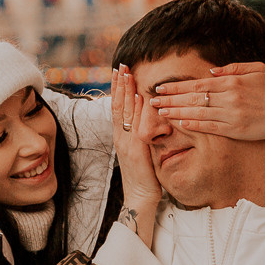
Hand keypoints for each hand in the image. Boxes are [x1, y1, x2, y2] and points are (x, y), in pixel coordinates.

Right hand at [111, 66, 158, 251]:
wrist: (140, 199)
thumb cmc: (144, 178)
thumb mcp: (141, 153)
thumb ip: (141, 136)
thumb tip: (147, 121)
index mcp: (121, 137)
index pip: (118, 108)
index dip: (118, 90)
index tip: (119, 73)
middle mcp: (121, 137)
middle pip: (118, 105)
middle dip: (119, 84)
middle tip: (121, 64)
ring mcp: (127, 142)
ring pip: (125, 111)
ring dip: (126, 90)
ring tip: (126, 73)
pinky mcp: (137, 149)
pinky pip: (137, 125)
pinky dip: (138, 109)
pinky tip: (140, 96)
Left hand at [149, 62, 264, 144]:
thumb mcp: (256, 70)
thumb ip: (233, 68)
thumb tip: (210, 70)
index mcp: (231, 82)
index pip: (197, 83)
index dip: (177, 86)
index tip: (160, 88)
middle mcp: (229, 97)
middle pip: (193, 98)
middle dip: (170, 100)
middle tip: (151, 101)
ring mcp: (231, 115)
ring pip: (198, 113)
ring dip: (176, 112)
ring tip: (160, 112)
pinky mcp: (235, 129)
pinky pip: (209, 127)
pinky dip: (193, 125)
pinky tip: (179, 123)